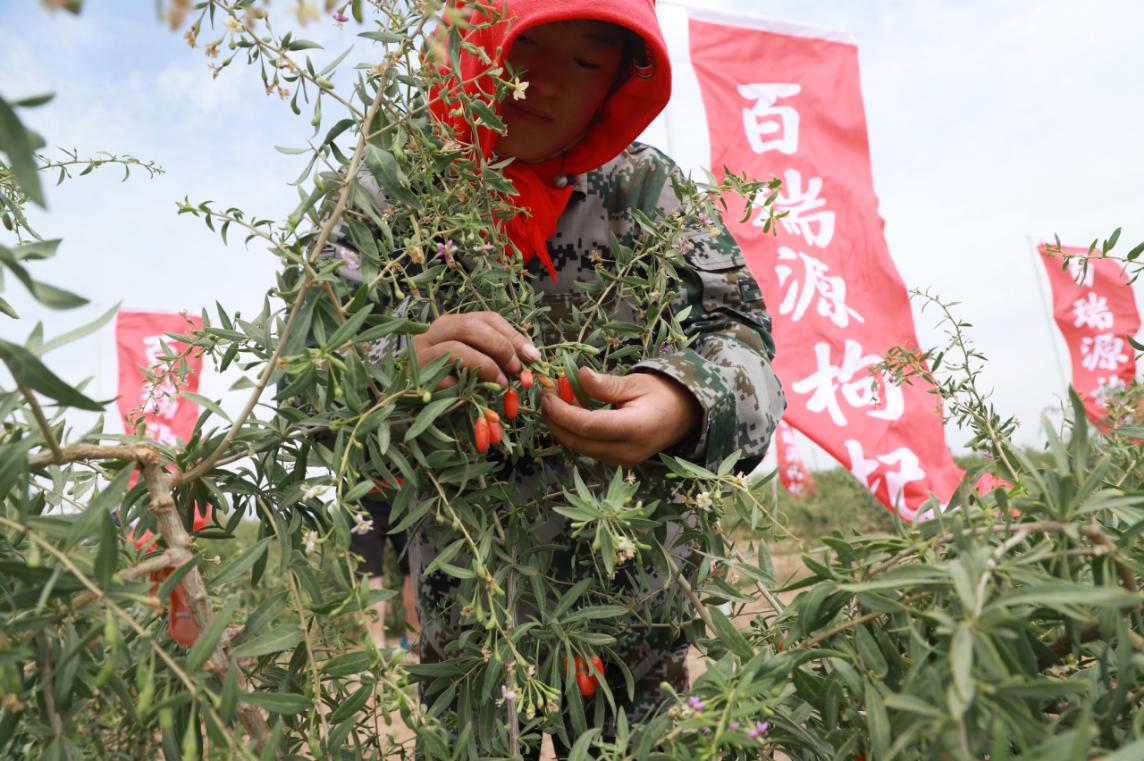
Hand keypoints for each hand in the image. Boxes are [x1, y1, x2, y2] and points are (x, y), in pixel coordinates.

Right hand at [411, 312, 539, 389]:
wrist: (421, 411)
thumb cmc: (455, 385)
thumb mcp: (479, 365)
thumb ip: (499, 357)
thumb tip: (531, 358)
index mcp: (451, 325)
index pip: (487, 318)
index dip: (513, 335)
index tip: (532, 356)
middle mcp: (433, 333)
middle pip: (471, 326)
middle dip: (500, 347)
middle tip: (516, 369)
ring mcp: (421, 354)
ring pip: (456, 348)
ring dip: (486, 366)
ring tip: (501, 385)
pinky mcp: (416, 377)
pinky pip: (445, 378)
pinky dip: (465, 386)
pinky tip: (475, 395)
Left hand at [541, 367, 702, 467]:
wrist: (684, 416)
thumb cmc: (661, 394)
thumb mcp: (635, 382)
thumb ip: (605, 384)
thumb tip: (579, 375)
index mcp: (634, 428)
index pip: (588, 426)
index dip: (562, 412)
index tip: (548, 396)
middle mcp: (627, 451)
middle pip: (579, 442)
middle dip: (556, 421)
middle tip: (546, 398)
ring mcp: (623, 461)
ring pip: (581, 449)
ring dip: (563, 428)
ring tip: (557, 403)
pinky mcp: (619, 462)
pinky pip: (590, 450)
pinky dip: (576, 434)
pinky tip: (572, 415)